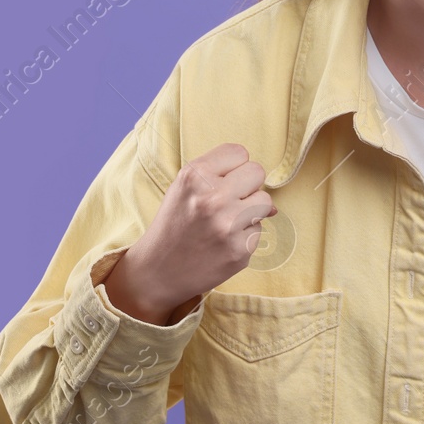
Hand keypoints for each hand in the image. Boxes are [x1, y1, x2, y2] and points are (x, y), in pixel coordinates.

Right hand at [105, 143, 275, 322]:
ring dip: (250, 210)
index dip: (233, 168)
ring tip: (226, 221)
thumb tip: (266, 189)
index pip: (239, 152)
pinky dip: (245, 235)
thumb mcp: (184, 188)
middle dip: (246, 186)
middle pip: (257, 172)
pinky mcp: (240, 250)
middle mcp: (212, 197)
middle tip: (227, 202)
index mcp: (195, 176)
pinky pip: (259, 229)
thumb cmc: (175, 224)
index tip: (221, 181)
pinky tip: (223, 243)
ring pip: (265, 201)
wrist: (158, 271)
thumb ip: (221, 175)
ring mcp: (228, 225)